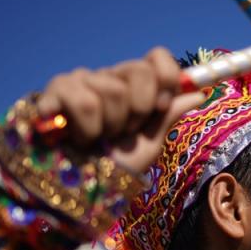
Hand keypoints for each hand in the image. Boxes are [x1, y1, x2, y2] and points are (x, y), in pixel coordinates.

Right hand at [36, 47, 205, 172]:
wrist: (76, 191)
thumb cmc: (111, 167)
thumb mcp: (147, 144)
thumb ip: (168, 116)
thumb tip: (198, 92)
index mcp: (132, 86)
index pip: (157, 58)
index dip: (166, 79)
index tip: (159, 108)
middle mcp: (107, 77)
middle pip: (139, 71)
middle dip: (138, 110)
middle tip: (122, 132)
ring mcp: (78, 81)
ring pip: (111, 91)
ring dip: (108, 127)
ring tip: (94, 140)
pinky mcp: (53, 92)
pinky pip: (81, 100)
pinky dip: (85, 129)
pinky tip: (73, 138)